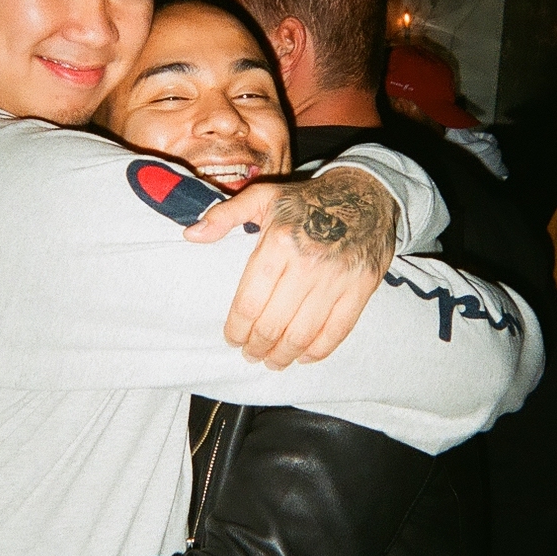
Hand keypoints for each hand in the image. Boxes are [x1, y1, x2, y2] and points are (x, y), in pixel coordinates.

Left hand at [185, 169, 397, 368]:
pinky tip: (303, 357)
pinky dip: (318, 351)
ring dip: (283, 356)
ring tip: (273, 362)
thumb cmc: (307, 200)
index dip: (237, 329)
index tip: (232, 339)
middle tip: (250, 355)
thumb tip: (190, 235)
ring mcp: (337, 278)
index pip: (250, 302)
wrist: (366, 193)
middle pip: (273, 324)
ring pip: (302, 334)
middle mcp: (307, 263)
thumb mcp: (264, 197)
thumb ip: (225, 215)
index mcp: (279, 243)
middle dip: (256, 347)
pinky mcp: (361, 288)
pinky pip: (337, 331)